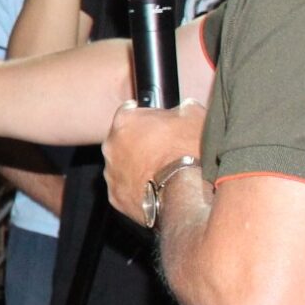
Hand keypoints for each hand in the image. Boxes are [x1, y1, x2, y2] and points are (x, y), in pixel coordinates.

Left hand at [102, 101, 205, 224]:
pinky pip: (125, 189)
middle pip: (122, 140)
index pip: (129, 111)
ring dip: (135, 167)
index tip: (154, 123)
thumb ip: (182, 108)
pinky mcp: (115, 197)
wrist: (186, 191)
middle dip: (138, 143)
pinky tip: (155, 189)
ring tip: (160, 172)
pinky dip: (137, 188)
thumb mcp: (194, 116)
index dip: (144, 116)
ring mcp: (111, 173)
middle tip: (161, 150)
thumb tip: (184, 108)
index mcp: (125, 121)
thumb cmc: (189, 151)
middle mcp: (110, 145)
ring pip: (121, 166)